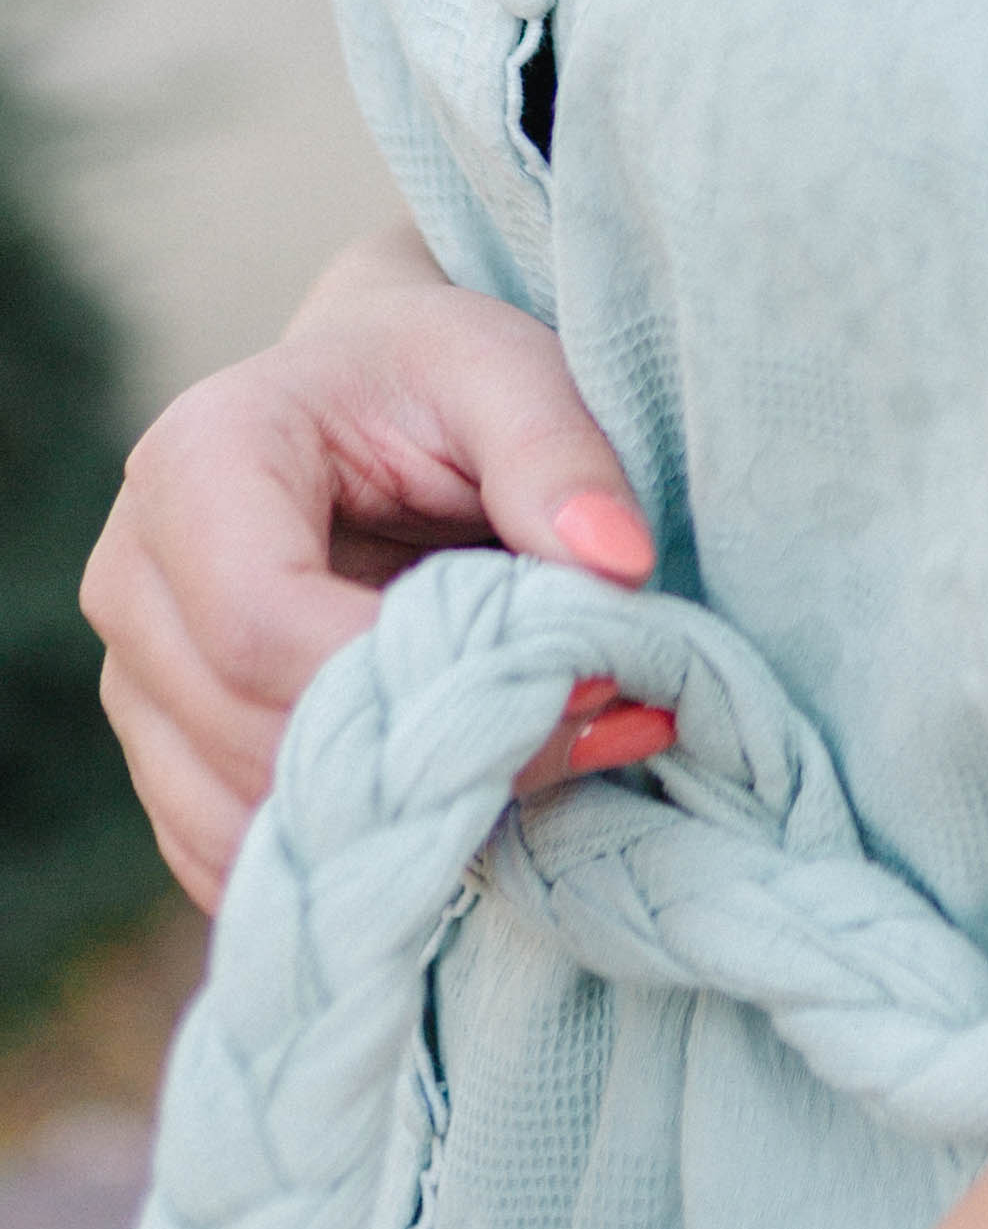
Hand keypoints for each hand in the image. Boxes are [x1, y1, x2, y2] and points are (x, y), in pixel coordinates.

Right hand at [81, 218, 677, 908]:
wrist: (361, 399)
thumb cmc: (434, 376)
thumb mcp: (513, 370)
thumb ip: (560, 456)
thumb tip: (616, 565)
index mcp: (195, 462)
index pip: (261, 623)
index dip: (409, 679)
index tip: (568, 677)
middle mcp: (131, 577)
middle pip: (248, 736)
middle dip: (425, 760)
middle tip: (587, 725)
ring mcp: (133, 678)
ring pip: (237, 819)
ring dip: (396, 826)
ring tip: (540, 759)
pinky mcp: (164, 754)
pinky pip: (231, 857)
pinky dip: (354, 856)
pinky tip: (465, 805)